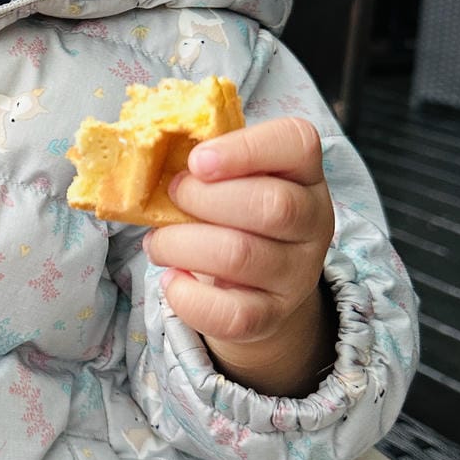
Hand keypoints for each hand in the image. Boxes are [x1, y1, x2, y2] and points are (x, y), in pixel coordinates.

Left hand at [145, 117, 335, 396]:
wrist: (255, 286)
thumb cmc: (233, 213)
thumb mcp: (230, 177)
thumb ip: (204, 160)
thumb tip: (147, 153)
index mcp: (302, 172)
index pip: (296, 144)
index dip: (245, 149)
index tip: (197, 160)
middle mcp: (313, 221)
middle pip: (271, 205)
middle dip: (203, 199)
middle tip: (171, 198)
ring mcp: (297, 273)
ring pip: (240, 255)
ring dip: (181, 245)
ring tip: (159, 242)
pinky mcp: (272, 316)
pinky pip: (231, 313)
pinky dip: (188, 297)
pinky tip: (172, 280)